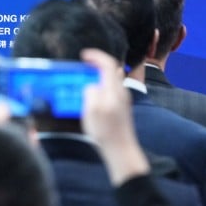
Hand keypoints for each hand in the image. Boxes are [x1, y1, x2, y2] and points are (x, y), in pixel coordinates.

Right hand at [80, 48, 147, 184]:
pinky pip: (111, 88)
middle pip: (111, 70)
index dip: (96, 56)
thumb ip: (91, 93)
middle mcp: (121, 92)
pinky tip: (94, 92)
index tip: (84, 55)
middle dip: (96, 64)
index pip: (108, 64)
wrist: (121, 149)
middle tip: (83, 66)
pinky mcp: (121, 107)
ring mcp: (123, 99)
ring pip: (111, 79)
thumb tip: (91, 85)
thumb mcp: (92, 111)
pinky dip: (102, 85)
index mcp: (114, 90)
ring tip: (85, 78)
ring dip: (99, 75)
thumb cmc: (106, 132)